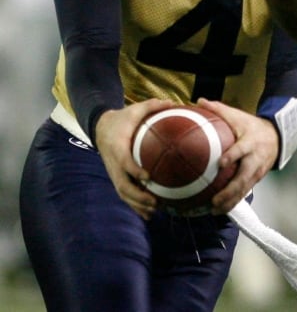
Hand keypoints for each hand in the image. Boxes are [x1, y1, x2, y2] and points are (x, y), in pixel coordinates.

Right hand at [94, 98, 176, 219]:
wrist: (101, 126)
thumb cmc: (123, 118)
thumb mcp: (136, 108)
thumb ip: (153, 105)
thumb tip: (175, 102)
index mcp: (118, 146)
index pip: (124, 161)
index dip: (134, 170)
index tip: (148, 177)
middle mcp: (113, 163)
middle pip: (122, 184)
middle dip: (137, 196)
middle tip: (155, 202)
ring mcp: (113, 172)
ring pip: (122, 193)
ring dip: (137, 205)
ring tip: (154, 212)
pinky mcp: (116, 177)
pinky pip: (124, 194)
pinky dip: (135, 205)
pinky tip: (149, 214)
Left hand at [196, 98, 279, 213]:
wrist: (276, 137)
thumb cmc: (251, 126)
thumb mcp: (238, 116)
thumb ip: (219, 109)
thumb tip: (198, 100)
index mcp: (250, 142)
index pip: (242, 150)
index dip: (233, 156)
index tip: (220, 163)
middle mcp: (255, 159)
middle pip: (244, 177)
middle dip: (230, 191)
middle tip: (215, 199)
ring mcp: (257, 172)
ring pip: (244, 189)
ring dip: (230, 201)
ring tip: (213, 210)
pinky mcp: (256, 180)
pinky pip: (244, 193)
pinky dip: (232, 203)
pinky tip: (217, 210)